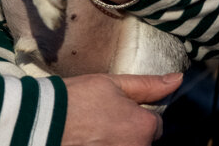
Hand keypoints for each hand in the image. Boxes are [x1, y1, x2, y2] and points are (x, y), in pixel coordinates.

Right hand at [61, 72, 178, 144]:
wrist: (41, 121)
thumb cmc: (76, 99)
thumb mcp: (112, 83)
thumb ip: (147, 85)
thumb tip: (177, 79)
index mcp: (144, 127)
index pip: (155, 124)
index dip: (136, 114)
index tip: (115, 109)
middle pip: (142, 140)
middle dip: (128, 132)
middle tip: (101, 120)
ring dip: (116, 141)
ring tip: (92, 132)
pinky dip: (103, 144)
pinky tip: (88, 140)